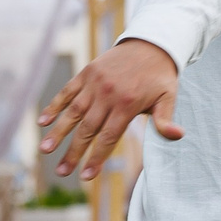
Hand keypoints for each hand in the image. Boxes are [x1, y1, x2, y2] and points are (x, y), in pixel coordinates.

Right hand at [38, 39, 182, 180]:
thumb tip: (177, 136)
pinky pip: (68, 91)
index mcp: (127, 104)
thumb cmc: (160, 76)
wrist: (151, 43)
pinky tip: (43, 121)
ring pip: (73, 112)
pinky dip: (55, 106)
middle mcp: (108, 95)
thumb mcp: (168, 97)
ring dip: (58, 132)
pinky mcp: (87, 73)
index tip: (85, 177)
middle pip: (87, 129)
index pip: (108, 137)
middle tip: (61, 172)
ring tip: (45, 149)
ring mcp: (95, 83)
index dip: (96, 158)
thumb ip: (166, 119)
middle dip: (73, 152)